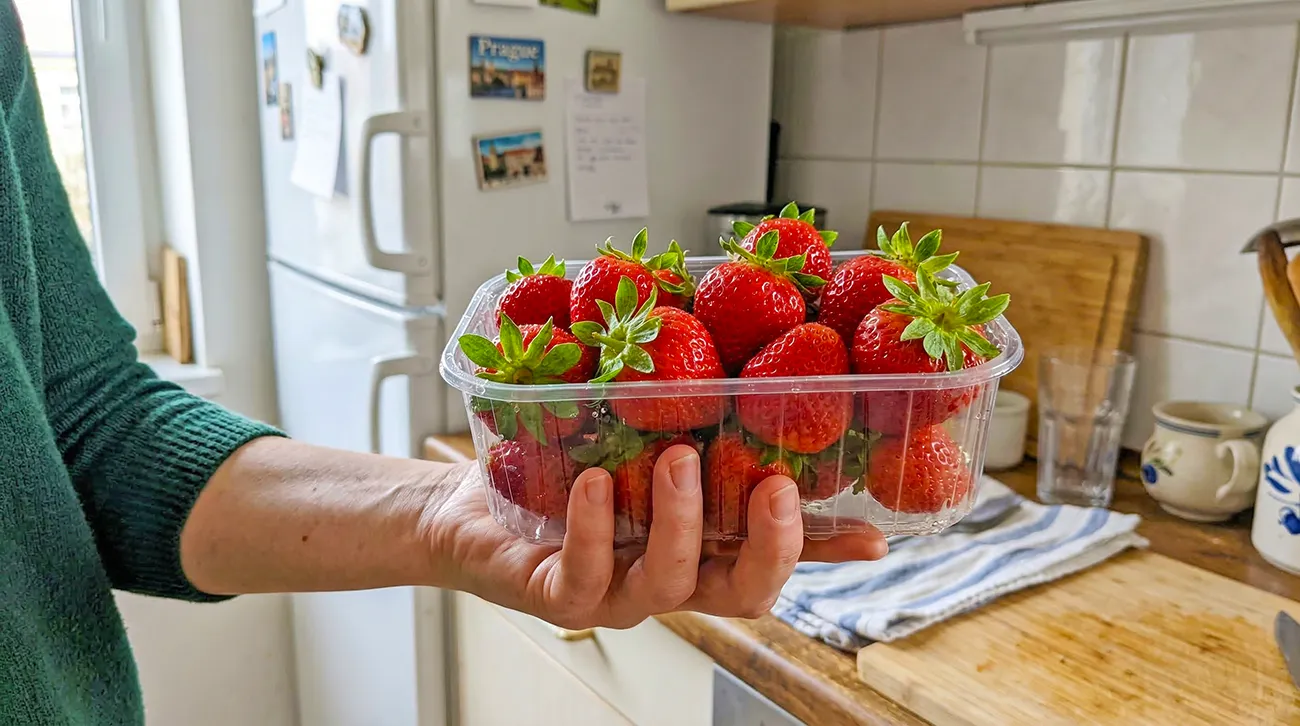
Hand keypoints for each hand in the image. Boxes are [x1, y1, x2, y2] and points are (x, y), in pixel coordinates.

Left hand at [425, 445, 886, 629]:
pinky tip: (598, 483)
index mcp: (699, 545)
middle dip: (768, 546)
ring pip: (670, 582)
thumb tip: (754, 386)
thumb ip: (694, 431)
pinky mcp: (560, 594)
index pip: (776, 554)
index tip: (878, 540)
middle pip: (743, 592)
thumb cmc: (563, 474)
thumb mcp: (635, 445)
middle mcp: (669, 577)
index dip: (825, 552)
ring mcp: (618, 593)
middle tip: (773, 488)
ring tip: (678, 457)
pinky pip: (587, 574)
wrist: (469, 507)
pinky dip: (597, 527)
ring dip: (682, 519)